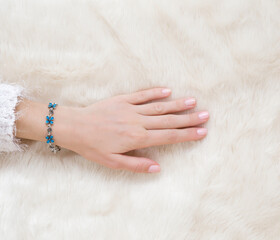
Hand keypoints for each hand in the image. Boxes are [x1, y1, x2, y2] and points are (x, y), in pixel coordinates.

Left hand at [61, 87, 208, 173]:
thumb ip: (136, 165)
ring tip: (193, 101)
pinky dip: (155, 92)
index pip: (168, 136)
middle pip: (168, 120)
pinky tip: (168, 90)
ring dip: (177, 104)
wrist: (73, 127)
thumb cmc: (92, 147)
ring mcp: (130, 109)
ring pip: (159, 106)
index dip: (186, 134)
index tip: (202, 132)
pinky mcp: (121, 100)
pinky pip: (142, 95)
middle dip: (188, 118)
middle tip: (206, 115)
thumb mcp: (112, 162)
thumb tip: (157, 168)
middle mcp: (137, 122)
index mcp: (136, 138)